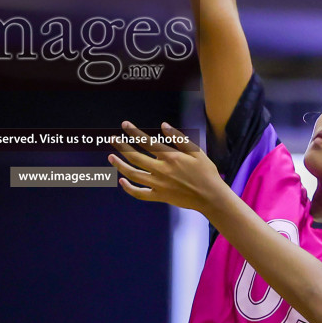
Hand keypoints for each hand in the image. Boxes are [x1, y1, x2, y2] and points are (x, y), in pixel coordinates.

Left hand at [108, 121, 230, 214]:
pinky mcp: (159, 197)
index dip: (134, 132)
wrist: (211, 197)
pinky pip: (139, 194)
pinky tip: (121, 181)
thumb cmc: (206, 172)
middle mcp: (161, 170)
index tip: (124, 125)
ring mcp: (158, 185)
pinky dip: (129, 188)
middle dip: (121, 147)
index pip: (147, 142)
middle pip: (135, 157)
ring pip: (133, 175)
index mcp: (170, 157)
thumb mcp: (196, 152)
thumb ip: (178, 138)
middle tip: (112, 139)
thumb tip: (164, 125)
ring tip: (111, 157)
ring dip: (120, 165)